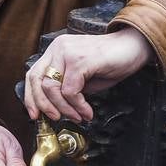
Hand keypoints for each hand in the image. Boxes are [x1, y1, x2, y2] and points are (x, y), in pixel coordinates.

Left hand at [24, 27, 155, 122]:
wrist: (135, 46)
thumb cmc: (112, 62)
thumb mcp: (83, 76)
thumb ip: (67, 87)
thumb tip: (55, 108)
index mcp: (56, 50)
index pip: (33, 75)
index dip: (30, 97)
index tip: (35, 115)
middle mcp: (58, 48)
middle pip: (37, 81)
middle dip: (43, 105)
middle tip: (55, 119)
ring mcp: (67, 52)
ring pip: (52, 88)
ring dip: (64, 109)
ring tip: (78, 116)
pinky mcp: (79, 60)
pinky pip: (70, 91)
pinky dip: (77, 106)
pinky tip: (86, 111)